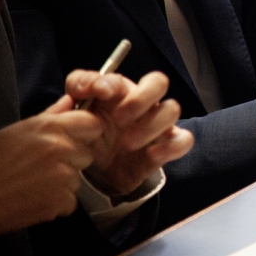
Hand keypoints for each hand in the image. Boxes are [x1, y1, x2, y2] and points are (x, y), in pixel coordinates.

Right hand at [0, 96, 101, 239]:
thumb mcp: (15, 132)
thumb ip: (49, 116)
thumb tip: (69, 101)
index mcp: (48, 127)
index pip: (93, 123)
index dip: (85, 132)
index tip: (74, 140)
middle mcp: (59, 148)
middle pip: (88, 153)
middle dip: (72, 160)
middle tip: (44, 166)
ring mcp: (62, 175)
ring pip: (78, 178)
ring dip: (63, 183)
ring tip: (34, 183)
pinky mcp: (60, 200)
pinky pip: (71, 200)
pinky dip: (57, 203)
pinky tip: (34, 198)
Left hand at [66, 70, 193, 197]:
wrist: (99, 177)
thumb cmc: (88, 140)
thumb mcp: (71, 121)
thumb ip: (72, 105)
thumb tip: (76, 92)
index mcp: (115, 94)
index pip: (117, 79)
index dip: (109, 82)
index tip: (99, 93)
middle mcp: (142, 104)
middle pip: (157, 82)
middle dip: (141, 97)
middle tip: (120, 118)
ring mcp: (158, 124)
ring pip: (172, 109)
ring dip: (151, 124)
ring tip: (128, 143)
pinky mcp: (168, 146)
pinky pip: (184, 140)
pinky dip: (171, 146)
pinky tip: (151, 155)